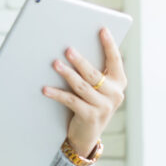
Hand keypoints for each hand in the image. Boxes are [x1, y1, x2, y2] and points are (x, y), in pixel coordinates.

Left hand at [42, 28, 126, 156]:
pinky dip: (57, 94)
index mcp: (119, 82)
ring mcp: (103, 107)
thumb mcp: (97, 88)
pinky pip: (71, 101)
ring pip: (82, 86)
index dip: (109, 44)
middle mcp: (115, 94)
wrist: (87, 135)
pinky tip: (46, 88)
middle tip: (68, 49)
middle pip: (95, 74)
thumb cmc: (89, 103)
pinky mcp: (90, 117)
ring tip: (55, 64)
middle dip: (80, 61)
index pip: (115, 60)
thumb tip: (73, 49)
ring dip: (67, 74)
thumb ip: (94, 72)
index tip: (102, 29)